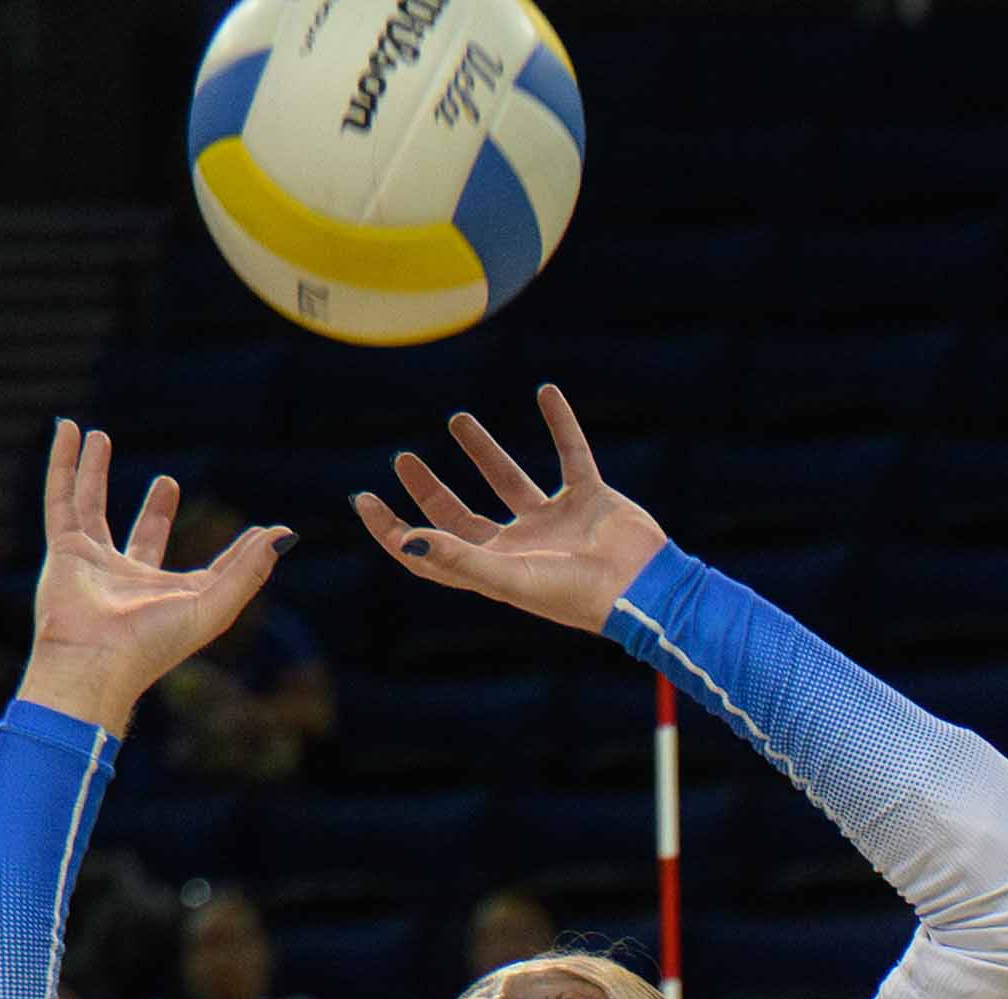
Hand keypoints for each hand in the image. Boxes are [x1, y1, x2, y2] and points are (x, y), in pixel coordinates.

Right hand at [18, 421, 283, 731]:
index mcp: (169, 598)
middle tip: (167, 483)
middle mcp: (128, 579)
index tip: (257, 532)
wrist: (92, 661)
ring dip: (94, 472)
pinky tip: (67, 430)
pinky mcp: (64, 548)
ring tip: (98, 436)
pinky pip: (60, 496)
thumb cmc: (152, 643)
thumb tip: (283, 534)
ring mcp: (92, 563)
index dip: (234, 553)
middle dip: (155, 511)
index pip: (206, 569)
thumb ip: (248, 571)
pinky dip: (63, 463)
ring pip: (91, 506)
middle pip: (143, 536)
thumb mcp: (213, 607)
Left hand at [350, 388, 664, 642]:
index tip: (363, 499)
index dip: (392, 529)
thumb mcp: (509, 577)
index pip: (429, 550)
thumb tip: (404, 539)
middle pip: (459, 517)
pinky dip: (561, 423)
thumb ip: (456, 557)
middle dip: (428, 490)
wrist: (644, 590)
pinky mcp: (589, 498)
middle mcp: (517, 545)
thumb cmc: (576, 595)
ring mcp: (553, 522)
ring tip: (456, 419)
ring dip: (482, 450)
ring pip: (507, 480)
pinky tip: (547, 393)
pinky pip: (571, 453)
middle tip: (402, 459)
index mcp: (492, 569)